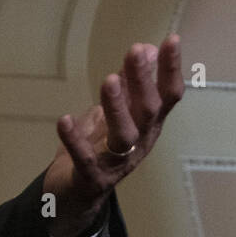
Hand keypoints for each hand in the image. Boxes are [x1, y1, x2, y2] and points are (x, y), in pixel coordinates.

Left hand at [43, 35, 183, 236]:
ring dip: (117, 107)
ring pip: (124, 135)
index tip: (171, 39)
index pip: (167, 96)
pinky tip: (64, 120)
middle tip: (135, 51)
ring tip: (108, 80)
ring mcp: (116, 163)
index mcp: (148, 126)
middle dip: (142, 80)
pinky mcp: (91, 178)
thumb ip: (129, 85)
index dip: (170, 69)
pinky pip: (84, 159)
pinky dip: (74, 140)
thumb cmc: (97, 149)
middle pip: (147, 111)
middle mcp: (139, 143)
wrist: (73, 196)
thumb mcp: (115, 113)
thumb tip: (146, 49)